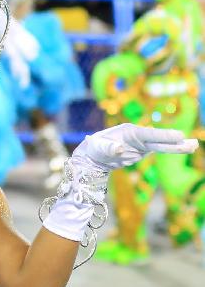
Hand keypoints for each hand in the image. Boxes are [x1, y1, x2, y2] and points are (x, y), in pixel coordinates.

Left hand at [74, 124, 196, 171]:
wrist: (94, 154)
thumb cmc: (94, 148)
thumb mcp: (98, 147)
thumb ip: (109, 147)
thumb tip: (119, 149)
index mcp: (129, 132)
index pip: (149, 134)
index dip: (163, 136)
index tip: (178, 136)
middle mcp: (138, 136)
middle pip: (159, 139)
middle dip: (175, 142)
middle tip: (193, 144)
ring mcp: (142, 143)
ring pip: (162, 145)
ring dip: (177, 147)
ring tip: (194, 146)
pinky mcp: (142, 151)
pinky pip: (159, 150)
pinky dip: (171, 150)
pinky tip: (184, 149)